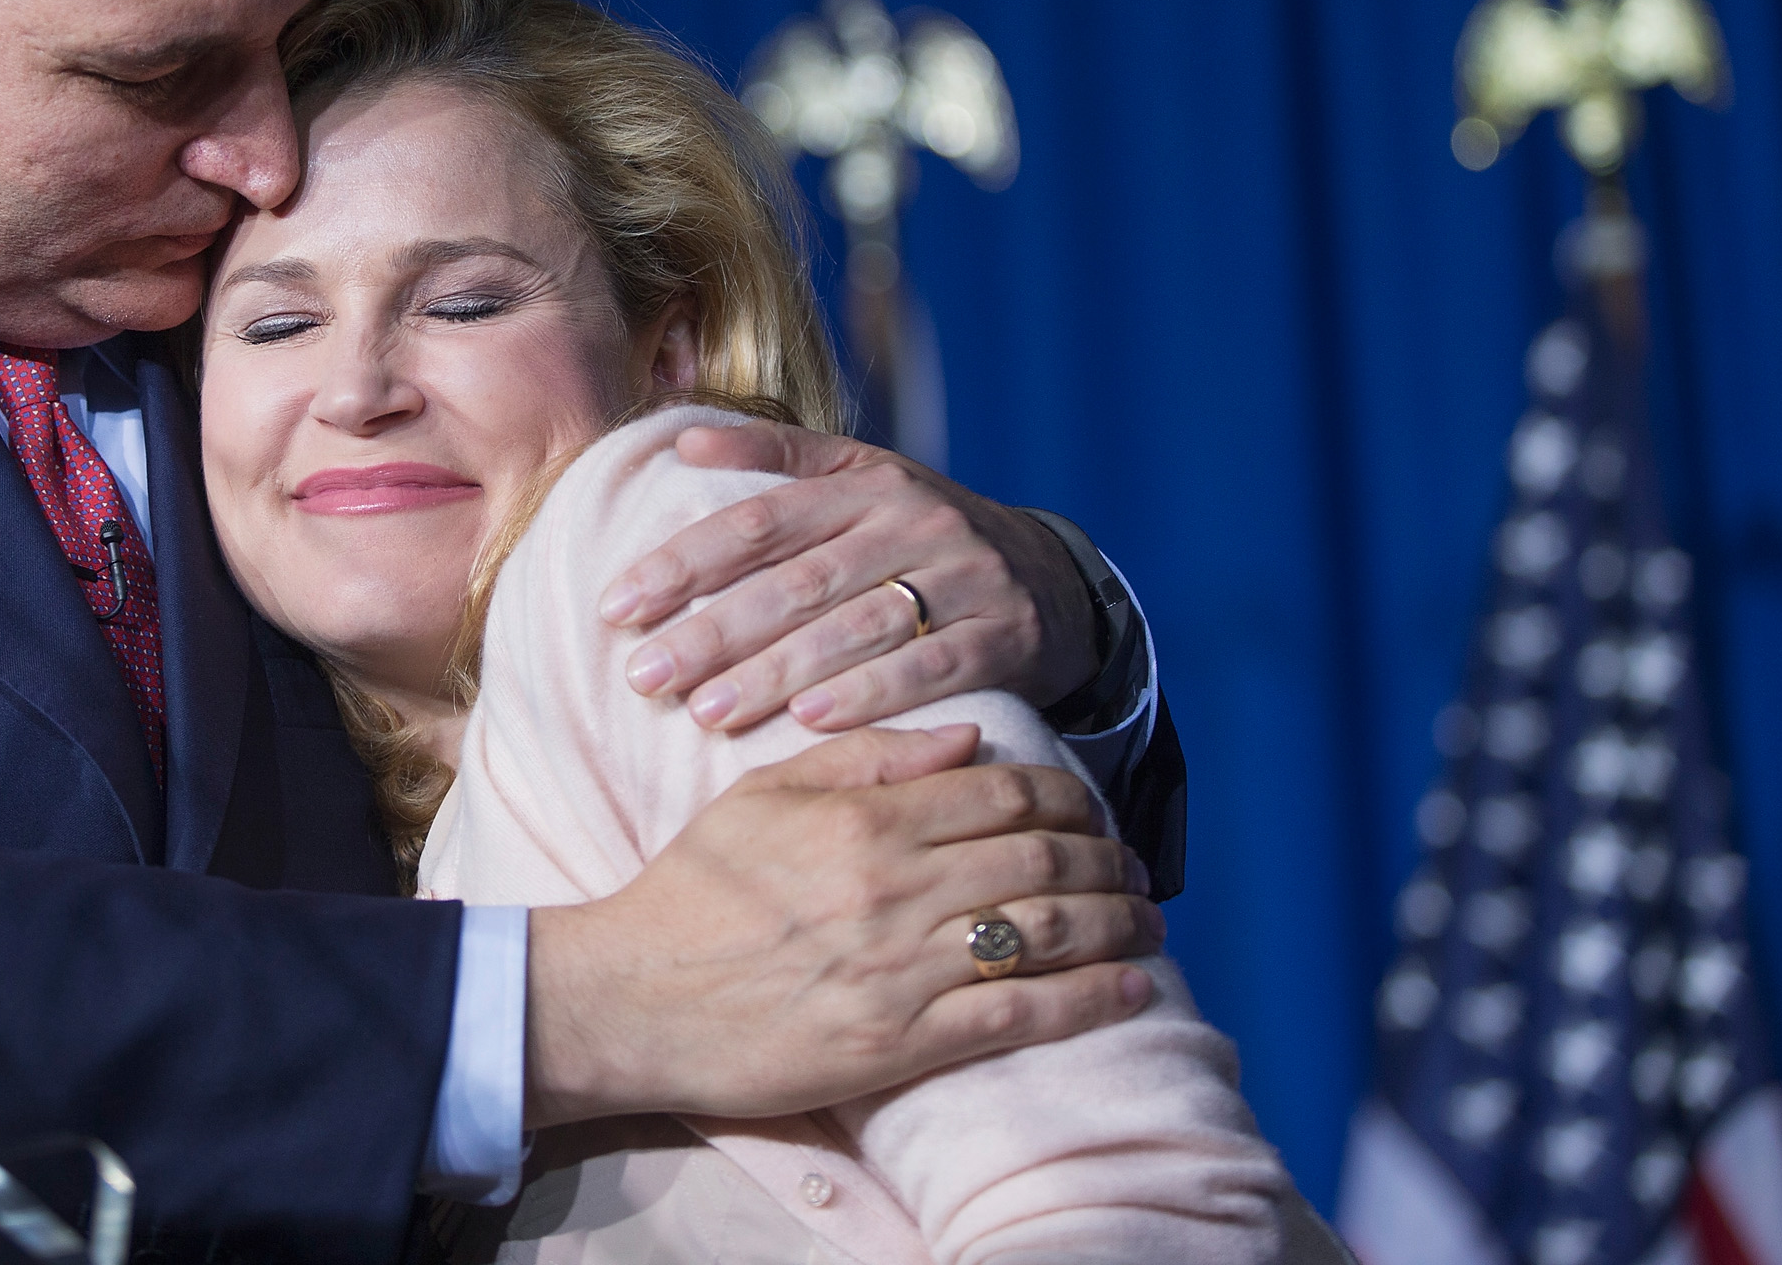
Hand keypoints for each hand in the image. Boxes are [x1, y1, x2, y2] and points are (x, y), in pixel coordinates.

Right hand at [523, 726, 1159, 1126]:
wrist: (634, 995)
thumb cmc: (694, 889)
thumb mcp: (762, 793)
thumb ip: (865, 757)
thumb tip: (969, 739)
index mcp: (863, 819)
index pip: (1002, 794)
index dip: (1066, 799)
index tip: (1091, 810)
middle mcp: (894, 888)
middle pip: (1041, 860)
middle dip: (1107, 860)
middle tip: (1136, 867)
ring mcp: (902, 968)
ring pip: (1046, 933)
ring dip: (1117, 925)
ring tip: (1147, 922)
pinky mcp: (901, 1041)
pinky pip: (1019, 1014)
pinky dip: (1088, 999)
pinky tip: (1129, 989)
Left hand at [598, 422, 1098, 732]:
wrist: (1055, 581)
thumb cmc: (923, 537)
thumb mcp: (862, 478)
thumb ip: (777, 457)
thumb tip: (682, 442)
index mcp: (864, 481)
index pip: (759, 520)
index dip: (684, 562)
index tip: (617, 605)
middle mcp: (911, 522)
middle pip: (796, 581)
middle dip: (713, 631)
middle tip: (645, 676)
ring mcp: (962, 577)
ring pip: (854, 628)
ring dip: (775, 674)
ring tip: (707, 712)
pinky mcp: (1004, 636)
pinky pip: (929, 669)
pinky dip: (868, 694)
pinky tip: (809, 721)